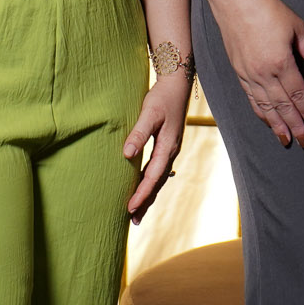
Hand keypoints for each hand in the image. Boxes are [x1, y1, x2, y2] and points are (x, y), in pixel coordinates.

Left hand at [124, 73, 191, 222]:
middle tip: (133, 220)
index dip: (141, 193)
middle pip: (158, 183)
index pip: (153, 177)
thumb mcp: (149, 112)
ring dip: (149, 194)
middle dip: (146, 201)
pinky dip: (152, 182)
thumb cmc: (162, 97)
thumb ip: (138, 133)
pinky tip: (146, 186)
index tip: (129, 208)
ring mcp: (171, 149)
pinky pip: (159, 170)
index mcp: (168, 147)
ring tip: (138, 211)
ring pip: (159, 178)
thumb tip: (126, 154)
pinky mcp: (168, 145)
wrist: (177, 84)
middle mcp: (171, 151)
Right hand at [213, 0, 303, 147]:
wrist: (235, 0)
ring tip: (285, 140)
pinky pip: (251, 98)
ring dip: (276, 125)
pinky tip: (267, 121)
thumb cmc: (268, 10)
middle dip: (294, 125)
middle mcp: (263, 72)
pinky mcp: (239, 71)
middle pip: (282, 105)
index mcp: (280, 62)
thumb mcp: (297, 27)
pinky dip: (260, 112)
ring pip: (265, 106)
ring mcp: (248, 74)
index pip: (297, 93)